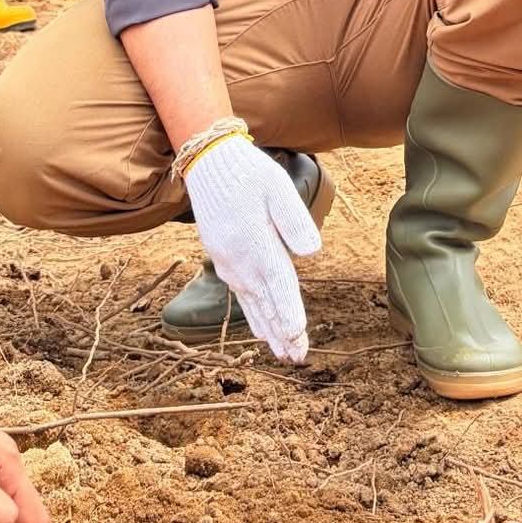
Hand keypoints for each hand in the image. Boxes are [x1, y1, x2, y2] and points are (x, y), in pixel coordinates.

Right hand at [182, 135, 321, 362]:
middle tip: (298, 358)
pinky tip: (260, 328)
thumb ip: (293, 218)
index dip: (289, 313)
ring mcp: (229, 263)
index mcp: (256, 243)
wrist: (209, 164)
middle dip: (282, 332)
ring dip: (269, 330)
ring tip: (284, 354)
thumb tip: (312, 252)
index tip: (298, 336)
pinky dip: (253, 315)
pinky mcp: (223, 260)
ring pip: (252, 304)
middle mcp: (240, 260)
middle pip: (266, 303)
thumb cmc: (248, 172)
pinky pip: (240, 295)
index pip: (278, 285)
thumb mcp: (276, 185)